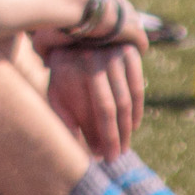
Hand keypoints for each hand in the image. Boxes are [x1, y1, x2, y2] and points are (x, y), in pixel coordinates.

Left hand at [44, 40, 146, 157]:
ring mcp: (115, 53)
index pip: (100, 109)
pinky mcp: (129, 51)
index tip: (107, 158)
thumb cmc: (62, 73)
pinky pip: (137, 88)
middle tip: (117, 156)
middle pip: (116, 106)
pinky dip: (137, 111)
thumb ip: (65, 120)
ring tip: (124, 146)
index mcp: (75, 67)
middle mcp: (97, 58)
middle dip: (118, 137)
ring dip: (128, 128)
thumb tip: (82, 154)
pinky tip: (132, 127)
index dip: (107, 136)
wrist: (74, 35)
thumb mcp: (56, 94)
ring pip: (128, 99)